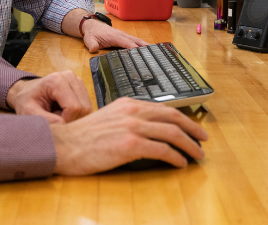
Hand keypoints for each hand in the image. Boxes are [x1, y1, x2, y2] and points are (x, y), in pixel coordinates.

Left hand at [6, 71, 91, 123]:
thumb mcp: (29, 112)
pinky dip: (77, 114)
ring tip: (59, 116)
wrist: (26, 92)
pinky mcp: (81, 87)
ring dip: (75, 117)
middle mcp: (70, 77)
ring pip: (87, 108)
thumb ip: (45, 119)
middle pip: (84, 108)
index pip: (74, 107)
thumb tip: (63, 125)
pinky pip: (87, 107)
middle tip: (57, 122)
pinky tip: (64, 113)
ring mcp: (77, 81)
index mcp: (57, 80)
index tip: (55, 125)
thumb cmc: (26, 102)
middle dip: (72, 120)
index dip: (67, 121)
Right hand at [49, 98, 207, 174]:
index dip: (183, 118)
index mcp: (129, 103)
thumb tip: (148, 129)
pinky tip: (180, 164)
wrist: (64, 145)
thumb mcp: (109, 118)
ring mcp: (132, 127)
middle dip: (193, 129)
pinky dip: (176, 157)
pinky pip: (162, 150)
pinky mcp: (130, 145)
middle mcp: (133, 112)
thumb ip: (128, 119)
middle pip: (174, 117)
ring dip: (189, 145)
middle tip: (203, 139)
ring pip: (172, 133)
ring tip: (197, 155)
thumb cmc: (82, 137)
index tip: (193, 127)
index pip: (164, 108)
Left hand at [81, 20, 148, 53]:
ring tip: (154, 52)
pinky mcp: (124, 37)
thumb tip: (94, 49)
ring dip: (144, 45)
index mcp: (115, 37)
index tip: (141, 53)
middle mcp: (122, 35)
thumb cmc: (92, 33)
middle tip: (154, 53)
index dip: (134, 48)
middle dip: (144, 47)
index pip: (126, 43)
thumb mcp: (89, 40)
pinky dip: (141, 45)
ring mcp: (124, 35)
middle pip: (135, 41)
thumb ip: (92, 44)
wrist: (92, 25)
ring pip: (136, 40)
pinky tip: (146, 50)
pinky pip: (134, 41)